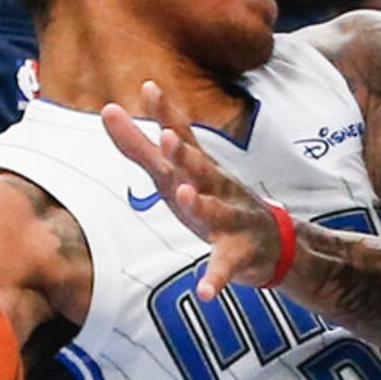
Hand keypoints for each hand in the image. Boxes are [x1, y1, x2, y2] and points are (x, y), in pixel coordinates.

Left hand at [102, 82, 288, 300]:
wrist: (273, 242)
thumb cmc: (213, 200)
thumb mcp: (175, 173)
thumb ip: (139, 146)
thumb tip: (107, 108)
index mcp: (199, 169)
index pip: (182, 136)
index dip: (166, 113)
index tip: (150, 87)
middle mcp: (217, 188)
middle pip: (201, 169)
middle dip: (185, 154)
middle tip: (168, 137)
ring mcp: (230, 220)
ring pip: (216, 213)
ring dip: (201, 205)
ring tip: (186, 195)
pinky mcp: (238, 255)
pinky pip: (225, 268)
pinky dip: (215, 279)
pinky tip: (204, 292)